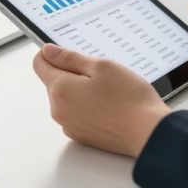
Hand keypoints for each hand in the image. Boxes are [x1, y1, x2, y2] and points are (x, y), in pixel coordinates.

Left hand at [32, 44, 170, 157]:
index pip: (39, 64)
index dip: (53, 54)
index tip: (70, 53)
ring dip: (81, 91)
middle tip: (100, 74)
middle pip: (54, 82)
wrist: (148, 133)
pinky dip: (88, 106)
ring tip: (108, 91)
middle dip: (72, 74)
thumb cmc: (129, 98)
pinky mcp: (81, 136)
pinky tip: (109, 105)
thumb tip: (48, 51)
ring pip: (67, 98)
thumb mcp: (101, 66)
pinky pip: (77, 114)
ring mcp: (69, 125)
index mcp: (60, 89)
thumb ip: (70, 58)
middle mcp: (59, 110)